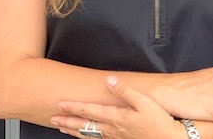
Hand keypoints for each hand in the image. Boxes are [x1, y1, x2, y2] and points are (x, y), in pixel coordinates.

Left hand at [51, 76, 183, 138]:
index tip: (60, 104)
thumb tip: (109, 80)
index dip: (73, 107)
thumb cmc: (159, 122)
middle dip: (67, 121)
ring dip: (74, 131)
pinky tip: (83, 137)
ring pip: (89, 135)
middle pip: (84, 125)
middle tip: (53, 118)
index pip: (89, 111)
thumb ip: (125, 90)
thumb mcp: (144, 102)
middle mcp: (112, 130)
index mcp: (116, 117)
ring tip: (62, 128)